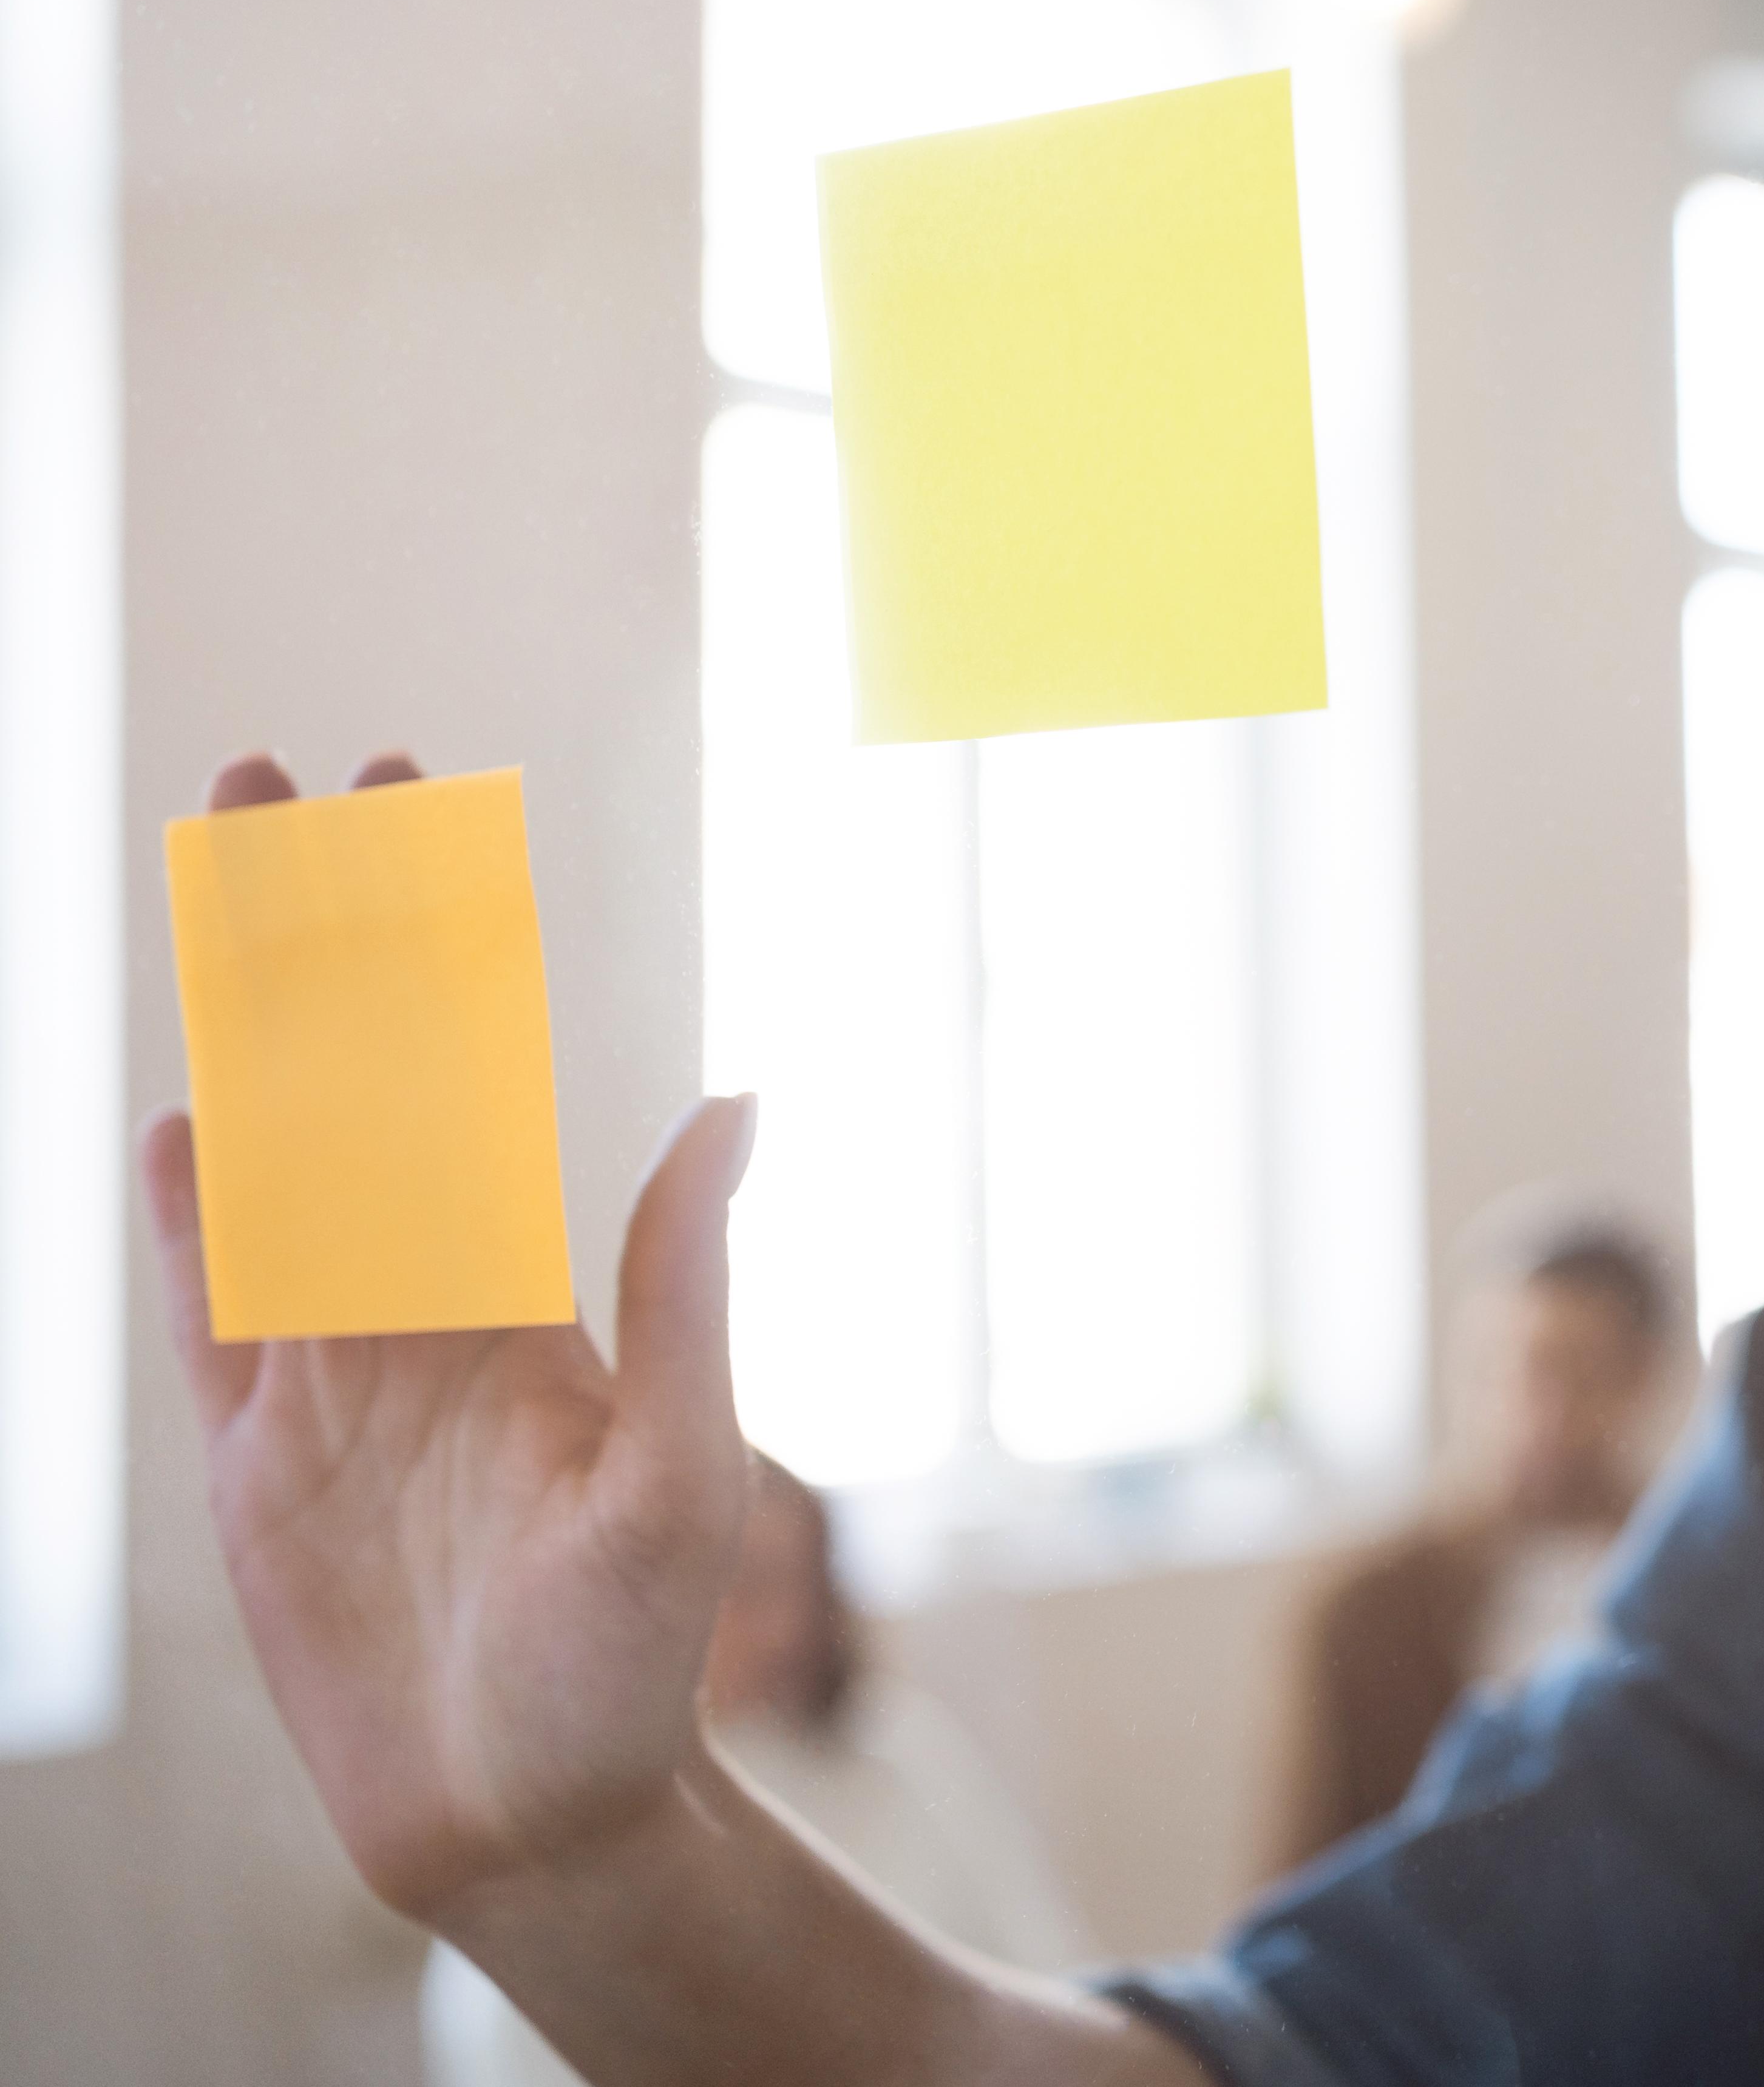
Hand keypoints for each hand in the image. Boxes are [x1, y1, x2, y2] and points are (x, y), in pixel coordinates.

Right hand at [148, 750, 758, 1931]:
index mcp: (525, 1290)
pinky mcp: (259, 1464)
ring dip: (244, 1028)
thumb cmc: (634, 1659)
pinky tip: (186, 1117)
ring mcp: (334, 1375)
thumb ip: (685, 1287)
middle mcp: (429, 1304)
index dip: (438, 936)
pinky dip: (198, 1218)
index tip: (417, 804)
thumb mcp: (682, 1466)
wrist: (539, 1816)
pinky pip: (218, 1310)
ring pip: (274, 1159)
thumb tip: (738, 1101)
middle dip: (312, 933)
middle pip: (352, 1077)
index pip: (471, 1068)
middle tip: (275, 786)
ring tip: (223, 895)